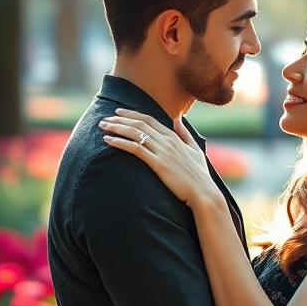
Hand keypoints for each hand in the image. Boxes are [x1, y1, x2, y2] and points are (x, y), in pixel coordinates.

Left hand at [99, 109, 218, 206]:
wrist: (203, 192)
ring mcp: (162, 151)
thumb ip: (185, 133)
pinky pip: (135, 148)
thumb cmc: (199, 175)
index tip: (118, 113)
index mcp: (174, 136)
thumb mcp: (195, 149)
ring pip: (135, 133)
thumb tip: (177, 118)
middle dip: (119, 119)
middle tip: (105, 119)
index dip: (132, 114)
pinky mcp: (158, 164)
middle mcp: (167, 140)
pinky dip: (120, 143)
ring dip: (116, 128)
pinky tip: (109, 141)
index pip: (149, 119)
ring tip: (103, 127)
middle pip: (139, 123)